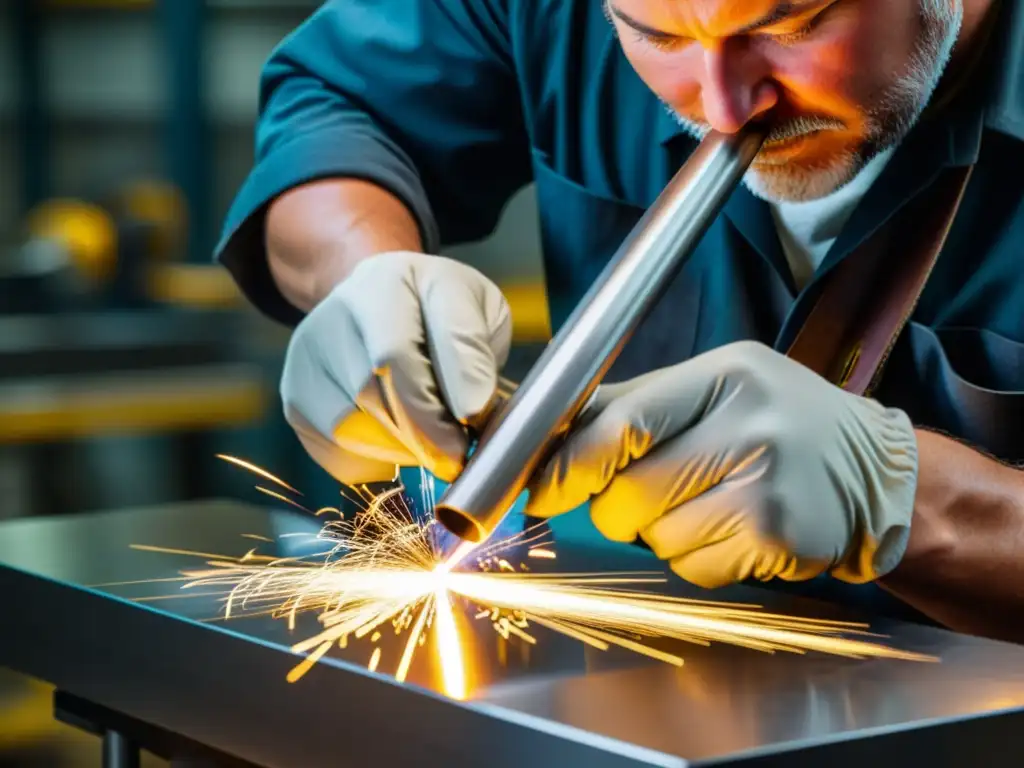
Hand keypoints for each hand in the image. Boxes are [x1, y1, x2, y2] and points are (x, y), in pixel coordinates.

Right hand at [280, 251, 511, 484]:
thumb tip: (471, 411)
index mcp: (387, 282)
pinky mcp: (296, 395)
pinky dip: (374, 460)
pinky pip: (336, 451)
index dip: (437, 395)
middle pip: (370, 392)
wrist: (379, 300)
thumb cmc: (439, 311)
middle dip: (424, 431)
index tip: (473, 422)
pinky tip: (397, 440)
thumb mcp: (478, 308)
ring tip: (429, 437)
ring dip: (400, 449)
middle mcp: (335, 312)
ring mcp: (309, 354)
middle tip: (456, 448)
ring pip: (350, 428)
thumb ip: (475, 352)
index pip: (399, 349)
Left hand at [526, 341, 918, 586]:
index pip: (622, 423)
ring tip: (709, 506)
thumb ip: (632, 405)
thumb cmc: (779, 425)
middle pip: (629, 492)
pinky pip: (694, 568)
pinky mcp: (781, 538)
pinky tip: (735, 531)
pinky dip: (697, 560)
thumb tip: (545, 433)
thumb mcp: (713, 388)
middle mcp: (750, 424)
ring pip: (657, 537)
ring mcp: (769, 484)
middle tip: (648, 499)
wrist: (877, 472)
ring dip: (661, 535)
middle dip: (617, 509)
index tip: (543, 492)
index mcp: (724, 375)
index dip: (570, 465)